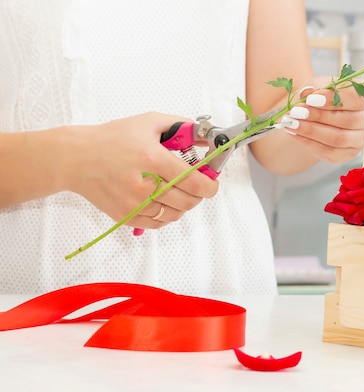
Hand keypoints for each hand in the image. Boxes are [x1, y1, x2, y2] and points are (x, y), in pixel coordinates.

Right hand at [66, 112, 217, 228]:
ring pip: (175, 214)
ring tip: (176, 190)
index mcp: (152, 159)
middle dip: (199, 194)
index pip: (194, 182)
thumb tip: (206, 139)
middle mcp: (144, 185)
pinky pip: (158, 223)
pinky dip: (167, 214)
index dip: (210, 185)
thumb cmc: (112, 138)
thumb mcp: (148, 122)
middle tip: (195, 185)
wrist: (76, 158)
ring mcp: (134, 204)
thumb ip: (182, 128)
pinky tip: (163, 200)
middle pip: (188, 202)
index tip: (212, 182)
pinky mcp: (125, 216)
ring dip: (183, 204)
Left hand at [281, 77, 363, 163]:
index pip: (358, 99)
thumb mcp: (319, 84)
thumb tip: (307, 93)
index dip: (334, 99)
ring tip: (292, 122)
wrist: (319, 113)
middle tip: (296, 112)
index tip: (310, 99)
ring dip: (312, 131)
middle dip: (319, 116)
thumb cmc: (324, 96)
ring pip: (339, 139)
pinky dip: (309, 143)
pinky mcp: (348, 154)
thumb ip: (315, 86)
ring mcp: (361, 140)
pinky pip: (329, 152)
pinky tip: (295, 133)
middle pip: (349, 121)